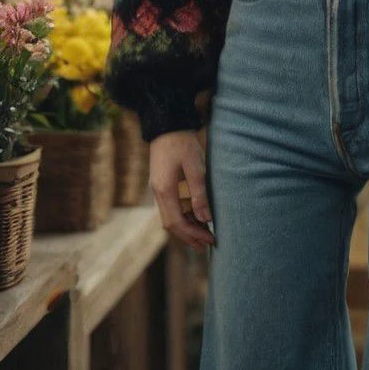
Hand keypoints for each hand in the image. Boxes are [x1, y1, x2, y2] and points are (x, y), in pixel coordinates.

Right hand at [149, 129, 215, 252]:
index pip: (177, 222)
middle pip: (171, 224)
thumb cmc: (182, 143)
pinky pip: (170, 206)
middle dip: (188, 236)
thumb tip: (207, 219)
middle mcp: (158, 192)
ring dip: (185, 227)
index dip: (194, 234)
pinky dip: (182, 215)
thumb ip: (200, 193)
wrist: (167, 124)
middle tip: (206, 245)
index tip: (210, 239)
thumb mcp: (195, 166)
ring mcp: (157, 188)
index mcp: (164, 190)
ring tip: (203, 233)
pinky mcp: (161, 183)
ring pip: (170, 216)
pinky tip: (195, 215)